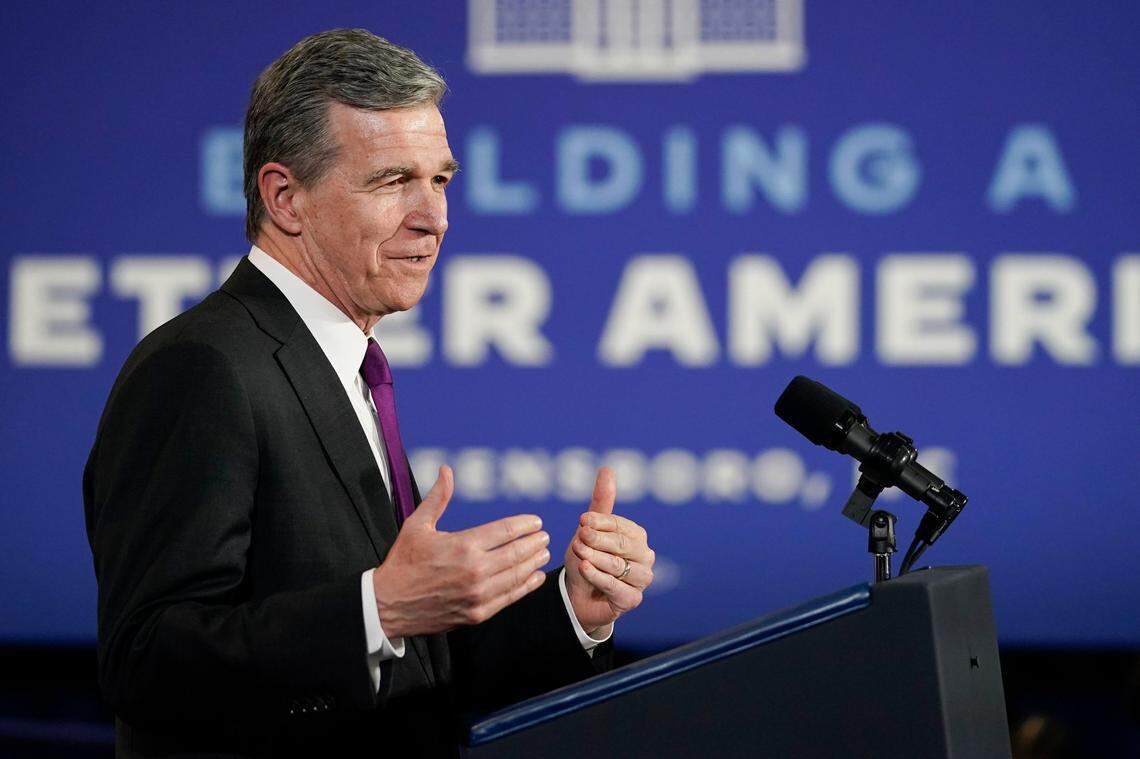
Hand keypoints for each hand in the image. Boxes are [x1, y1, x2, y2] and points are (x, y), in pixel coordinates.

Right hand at [372, 466, 550, 637]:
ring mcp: (478, 594)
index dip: (524, 525)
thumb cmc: (403, 562)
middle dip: (534, 543)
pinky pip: (509, 598)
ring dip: (534, 563)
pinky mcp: (477, 613)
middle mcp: (475, 570)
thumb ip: (438, 497)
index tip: (535, 522)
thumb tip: (447, 470)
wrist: (387, 605)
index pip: (505, 531)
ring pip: (517, 575)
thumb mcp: (417, 525)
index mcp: (463, 545)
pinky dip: (526, 586)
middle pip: (517, 553)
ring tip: (543, 553)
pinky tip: (534, 577)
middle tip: (544, 536)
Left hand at [563, 467, 654, 635]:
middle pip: (622, 545)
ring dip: (596, 559)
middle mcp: (644, 556)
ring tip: (579, 554)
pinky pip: (616, 587)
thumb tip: (607, 469)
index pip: (620, 525)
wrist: (576, 594)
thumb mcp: (588, 529)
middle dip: (597, 540)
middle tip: (580, 537)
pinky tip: (585, 569)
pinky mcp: (632, 600)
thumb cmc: (586, 556)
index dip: (600, 522)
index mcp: (637, 535)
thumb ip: (601, 501)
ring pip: (619, 566)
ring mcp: (641, 580)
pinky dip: (598, 577)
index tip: (582, 521)